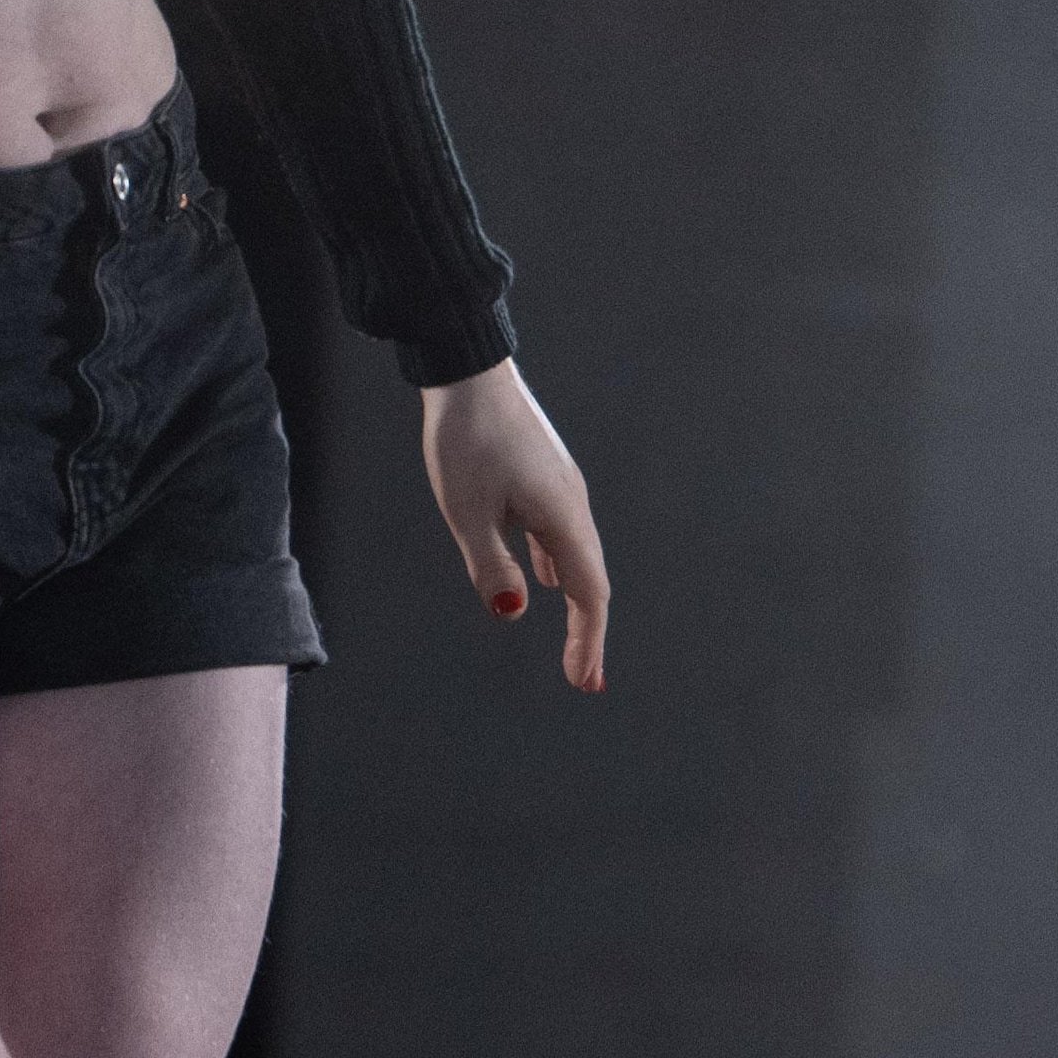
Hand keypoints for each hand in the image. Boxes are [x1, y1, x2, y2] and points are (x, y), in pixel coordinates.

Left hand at [420, 360, 613, 690]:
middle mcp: (572, 505)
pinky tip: (544, 580)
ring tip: (572, 640)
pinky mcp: (544, 479)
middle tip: (583, 678)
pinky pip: (559, 537)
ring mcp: (560, 490)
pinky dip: (559, 570)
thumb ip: (491, 566)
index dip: (590, 640)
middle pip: (590, 579)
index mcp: (563, 517)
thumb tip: (515, 610)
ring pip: (577, 558)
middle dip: (589, 631)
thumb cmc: (466, 441)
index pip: (588, 593)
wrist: (470, 374)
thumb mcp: (467, 512)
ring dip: (577, 603)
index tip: (585, 683)